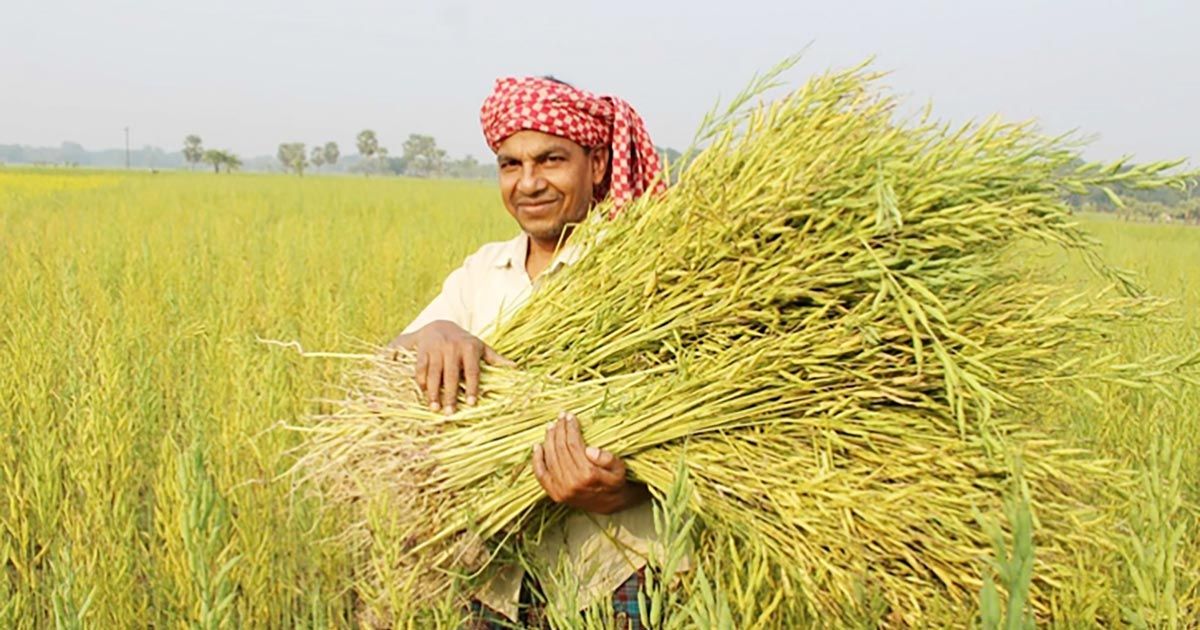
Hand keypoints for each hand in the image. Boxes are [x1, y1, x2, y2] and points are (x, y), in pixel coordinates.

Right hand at [398, 320, 513, 413]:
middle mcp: (452, 347)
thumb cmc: (463, 341)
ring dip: (433, 392)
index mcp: (469, 348)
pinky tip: (424, 393)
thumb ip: (494, 358)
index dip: (472, 388)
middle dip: (450, 395)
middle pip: (451, 375)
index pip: (472, 371)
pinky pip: (421, 368)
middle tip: (449, 412)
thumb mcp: (480, 346)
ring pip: (434, 373)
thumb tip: (514, 366)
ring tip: (434, 408)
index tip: (472, 403)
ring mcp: (436, 349)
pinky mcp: (423, 350)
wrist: (439, 325)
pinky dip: (421, 381)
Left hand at [532, 411, 648, 514]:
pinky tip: (537, 446)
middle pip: (560, 449)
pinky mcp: (554, 494)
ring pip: (550, 458)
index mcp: (588, 474)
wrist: (610, 505)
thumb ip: (607, 459)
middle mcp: (572, 483)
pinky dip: (537, 460)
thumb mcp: (619, 469)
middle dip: (560, 430)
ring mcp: (561, 489)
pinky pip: (541, 474)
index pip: (573, 444)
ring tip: (551, 426)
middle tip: (560, 417)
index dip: (570, 428)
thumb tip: (589, 450)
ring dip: (549, 440)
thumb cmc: (615, 482)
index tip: (570, 416)